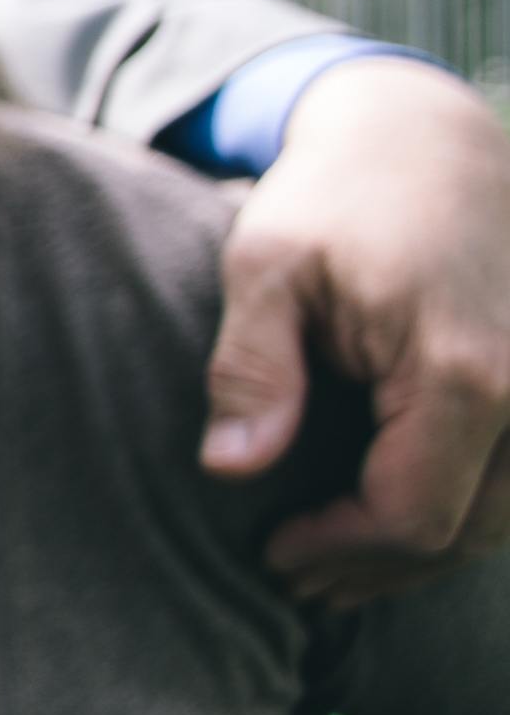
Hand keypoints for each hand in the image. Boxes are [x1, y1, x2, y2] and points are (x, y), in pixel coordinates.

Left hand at [200, 57, 509, 604]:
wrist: (425, 138)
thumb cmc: (336, 195)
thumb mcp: (266, 264)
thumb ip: (252, 367)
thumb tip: (232, 466)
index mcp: (463, 372)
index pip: (413, 515)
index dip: (340, 550)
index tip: (274, 553)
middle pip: (468, 532)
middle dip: (378, 566)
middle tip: (298, 576)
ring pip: (506, 517)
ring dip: (425, 550)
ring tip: (339, 562)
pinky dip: (465, 510)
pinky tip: (394, 516)